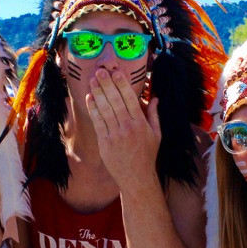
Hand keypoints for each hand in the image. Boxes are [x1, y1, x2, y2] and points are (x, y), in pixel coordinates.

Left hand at [85, 69, 160, 191]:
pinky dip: (93, 108)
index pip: (130, 99)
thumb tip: (155, 98)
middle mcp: (127, 127)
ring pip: (104, 109)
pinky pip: (97, 122)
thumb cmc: (147, 155)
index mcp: (141, 123)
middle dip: (107, 84)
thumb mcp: (156, 134)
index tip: (116, 72)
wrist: (136, 177)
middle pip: (115, 101)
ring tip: (92, 80)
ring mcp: (115, 135)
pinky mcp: (104, 142)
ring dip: (97, 93)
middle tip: (100, 71)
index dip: (122, 84)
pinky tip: (90, 97)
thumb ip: (154, 115)